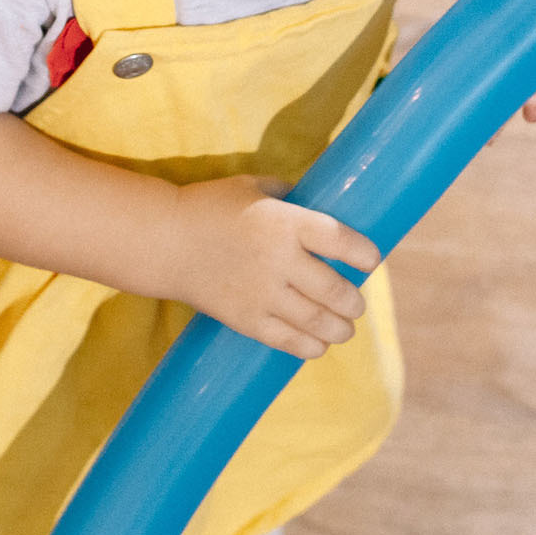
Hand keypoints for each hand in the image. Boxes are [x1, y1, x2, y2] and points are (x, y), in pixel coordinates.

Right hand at [162, 175, 381, 358]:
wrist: (164, 240)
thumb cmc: (210, 207)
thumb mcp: (251, 187)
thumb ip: (287, 194)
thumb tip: (317, 200)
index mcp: (286, 222)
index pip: (342, 240)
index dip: (365, 254)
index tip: (371, 260)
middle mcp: (280, 259)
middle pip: (336, 290)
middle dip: (353, 302)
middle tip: (355, 302)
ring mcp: (264, 293)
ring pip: (319, 321)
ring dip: (340, 329)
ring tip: (344, 328)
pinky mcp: (246, 319)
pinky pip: (289, 341)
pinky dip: (311, 347)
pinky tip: (318, 345)